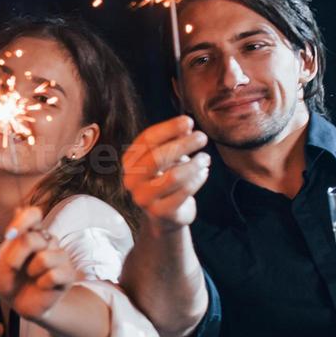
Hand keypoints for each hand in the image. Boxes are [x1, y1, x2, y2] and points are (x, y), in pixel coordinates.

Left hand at [0, 206, 77, 322]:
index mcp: (29, 234)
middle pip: (33, 239)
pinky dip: (42, 284)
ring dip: (31, 272)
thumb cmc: (10, 282)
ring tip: (32, 276)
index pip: (33, 214)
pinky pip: (53, 275)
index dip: (23, 220)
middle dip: (17, 258)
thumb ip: (10, 246)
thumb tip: (18, 214)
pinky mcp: (68, 273)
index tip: (10, 235)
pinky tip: (42, 285)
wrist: (21, 304)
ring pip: (44, 258)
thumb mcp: (1, 267)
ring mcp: (60, 256)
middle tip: (15, 268)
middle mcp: (47, 241)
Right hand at [122, 115, 211, 232]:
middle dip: (183, 144)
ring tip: (205, 158)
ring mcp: (144, 198)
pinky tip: (204, 173)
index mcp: (130, 161)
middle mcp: (132, 180)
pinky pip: (184, 192)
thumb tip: (186, 127)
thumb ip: (173, 141)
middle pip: (158, 157)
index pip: (146, 140)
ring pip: (174, 176)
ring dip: (194, 164)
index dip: (168, 128)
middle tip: (202, 137)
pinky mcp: (160, 212)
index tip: (188, 121)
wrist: (164, 215)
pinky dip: (198, 180)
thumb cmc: (165, 180)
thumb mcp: (167, 158)